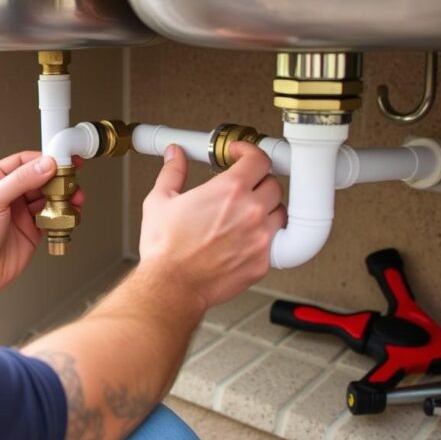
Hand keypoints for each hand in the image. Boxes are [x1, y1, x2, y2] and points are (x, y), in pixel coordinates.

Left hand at [0, 151, 84, 301]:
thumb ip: (21, 180)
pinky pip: (54, 218)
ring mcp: (22, 213)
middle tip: (72, 182)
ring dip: (64, 198)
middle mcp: (9, 194)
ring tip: (74, 200)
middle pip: (42, 178)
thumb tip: (46, 164)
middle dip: (59, 180)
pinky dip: (63, 216)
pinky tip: (67, 216)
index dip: (45, 159)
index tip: (63, 159)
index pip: (25, 161)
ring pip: (50, 198)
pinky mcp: (33, 230)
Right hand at [138, 142, 285, 310]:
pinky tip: (246, 238)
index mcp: (228, 191)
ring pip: (280, 213)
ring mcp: (260, 238)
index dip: (250, 152)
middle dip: (258, 181)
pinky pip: (275, 242)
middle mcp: (250, 212)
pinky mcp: (262, 262)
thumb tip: (175, 155)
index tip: (242, 155)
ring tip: (248, 213)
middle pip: (274, 184)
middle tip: (244, 186)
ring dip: (267, 208)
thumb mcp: (160, 201)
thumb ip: (172, 172)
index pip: (259, 159)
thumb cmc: (165, 249)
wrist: (171, 286)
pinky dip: (264, 237)